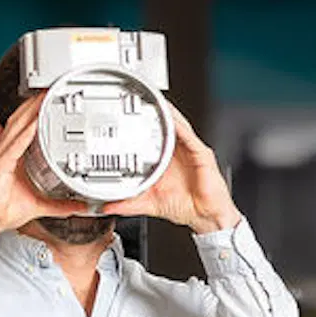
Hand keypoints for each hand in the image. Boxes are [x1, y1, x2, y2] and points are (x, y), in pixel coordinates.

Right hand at [0, 94, 65, 238]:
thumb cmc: (2, 211)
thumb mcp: (38, 205)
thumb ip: (59, 206)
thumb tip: (77, 206)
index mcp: (13, 160)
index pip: (22, 132)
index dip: (32, 116)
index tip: (44, 105)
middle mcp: (5, 154)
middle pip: (18, 123)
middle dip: (31, 107)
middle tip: (46, 93)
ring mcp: (0, 157)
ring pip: (16, 128)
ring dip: (29, 113)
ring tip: (41, 99)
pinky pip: (15, 145)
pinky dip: (25, 134)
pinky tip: (34, 124)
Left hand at [109, 104, 241, 235]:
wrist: (205, 217)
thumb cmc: (185, 206)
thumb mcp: (150, 203)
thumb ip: (129, 204)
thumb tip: (109, 206)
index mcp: (168, 160)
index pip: (156, 137)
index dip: (146, 124)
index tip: (132, 115)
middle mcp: (180, 153)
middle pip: (169, 127)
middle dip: (158, 113)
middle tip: (144, 99)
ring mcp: (192, 152)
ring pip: (180, 128)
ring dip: (170, 116)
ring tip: (158, 104)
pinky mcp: (203, 157)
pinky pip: (191, 139)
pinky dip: (182, 130)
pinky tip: (174, 124)